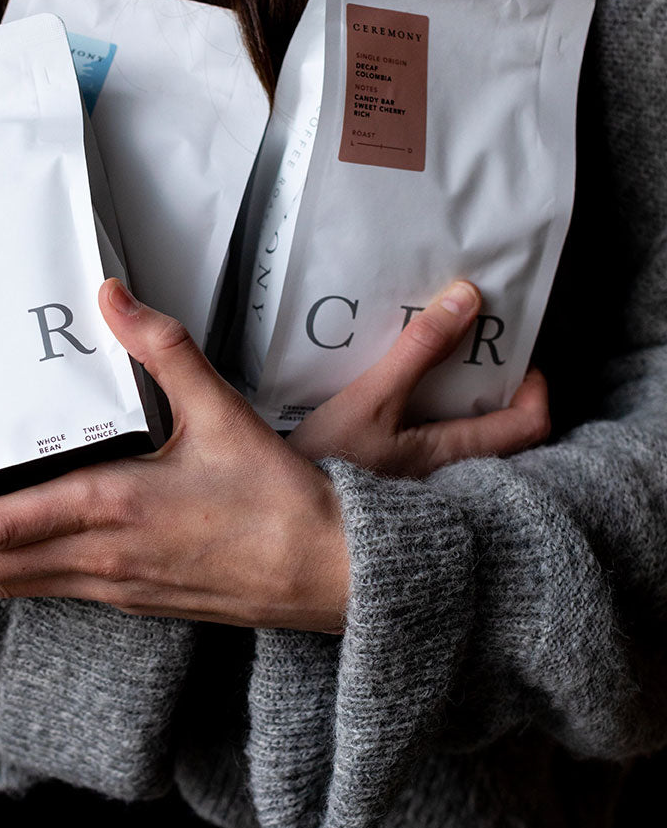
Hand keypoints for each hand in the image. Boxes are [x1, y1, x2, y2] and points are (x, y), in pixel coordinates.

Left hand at [0, 280, 351, 633]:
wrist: (330, 574)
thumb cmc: (278, 499)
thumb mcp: (223, 412)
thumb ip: (164, 350)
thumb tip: (111, 293)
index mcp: (111, 508)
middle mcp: (98, 557)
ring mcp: (111, 586)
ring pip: (7, 588)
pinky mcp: (130, 599)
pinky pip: (43, 594)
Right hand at [286, 279, 550, 475]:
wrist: (292, 526)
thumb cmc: (333, 466)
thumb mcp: (371, 400)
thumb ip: (418, 351)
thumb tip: (466, 300)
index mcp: (456, 452)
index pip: (530, 423)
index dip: (535, 384)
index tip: (513, 350)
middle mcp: (451, 471)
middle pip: (501, 425)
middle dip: (493, 380)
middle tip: (471, 343)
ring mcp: (425, 479)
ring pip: (464, 432)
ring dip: (457, 394)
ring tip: (436, 357)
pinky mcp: (398, 480)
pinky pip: (432, 440)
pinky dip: (428, 410)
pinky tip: (401, 389)